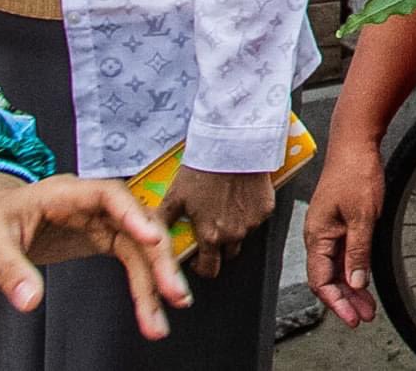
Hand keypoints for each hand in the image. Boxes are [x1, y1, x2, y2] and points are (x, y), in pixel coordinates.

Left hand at [0, 170, 191, 340]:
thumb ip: (10, 270)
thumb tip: (29, 301)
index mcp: (66, 193)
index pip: (109, 195)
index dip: (134, 215)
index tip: (152, 239)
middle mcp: (93, 204)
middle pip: (138, 224)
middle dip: (158, 259)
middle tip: (173, 293)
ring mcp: (103, 220)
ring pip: (141, 247)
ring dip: (156, 280)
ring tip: (160, 319)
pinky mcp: (104, 238)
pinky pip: (132, 260)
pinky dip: (143, 285)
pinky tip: (150, 309)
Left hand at [158, 165, 274, 279]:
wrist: (233, 146)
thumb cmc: (203, 170)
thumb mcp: (175, 197)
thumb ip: (163, 222)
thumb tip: (149, 239)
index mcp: (211, 236)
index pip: (210, 269)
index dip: (203, 267)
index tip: (199, 258)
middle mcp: (234, 234)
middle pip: (228, 254)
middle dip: (220, 248)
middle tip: (211, 228)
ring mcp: (252, 222)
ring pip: (243, 236)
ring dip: (234, 229)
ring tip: (224, 207)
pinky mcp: (266, 209)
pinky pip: (256, 219)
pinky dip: (248, 213)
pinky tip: (239, 196)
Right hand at [302, 140, 382, 327]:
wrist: (356, 142)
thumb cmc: (355, 171)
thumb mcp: (363, 216)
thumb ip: (358, 251)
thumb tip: (355, 281)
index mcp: (316, 235)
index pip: (321, 280)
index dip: (336, 302)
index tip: (352, 317)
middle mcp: (318, 235)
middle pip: (328, 277)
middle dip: (346, 300)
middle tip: (363, 316)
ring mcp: (328, 228)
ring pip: (337, 267)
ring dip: (351, 287)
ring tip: (367, 305)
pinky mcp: (339, 221)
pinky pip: (343, 252)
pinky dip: (354, 268)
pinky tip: (364, 279)